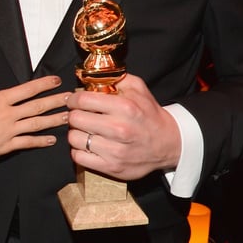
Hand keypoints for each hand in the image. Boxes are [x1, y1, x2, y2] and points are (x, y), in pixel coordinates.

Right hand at [0, 76, 68, 160]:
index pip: (27, 89)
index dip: (44, 84)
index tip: (57, 81)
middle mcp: (8, 114)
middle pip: (38, 106)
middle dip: (56, 101)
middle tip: (72, 99)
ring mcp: (9, 130)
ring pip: (37, 124)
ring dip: (54, 120)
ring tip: (68, 118)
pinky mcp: (6, 146)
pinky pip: (27, 143)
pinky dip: (40, 141)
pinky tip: (51, 140)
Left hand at [66, 73, 180, 179]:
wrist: (168, 143)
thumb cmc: (150, 115)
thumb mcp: (138, 89)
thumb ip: (116, 79)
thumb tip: (91, 76)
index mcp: (124, 107)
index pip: (83, 100)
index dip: (74, 99)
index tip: (74, 101)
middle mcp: (119, 129)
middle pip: (75, 119)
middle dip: (74, 115)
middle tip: (79, 115)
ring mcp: (115, 150)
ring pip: (74, 139)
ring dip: (76, 133)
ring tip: (84, 131)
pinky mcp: (112, 166)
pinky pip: (79, 157)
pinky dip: (78, 151)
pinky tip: (87, 145)